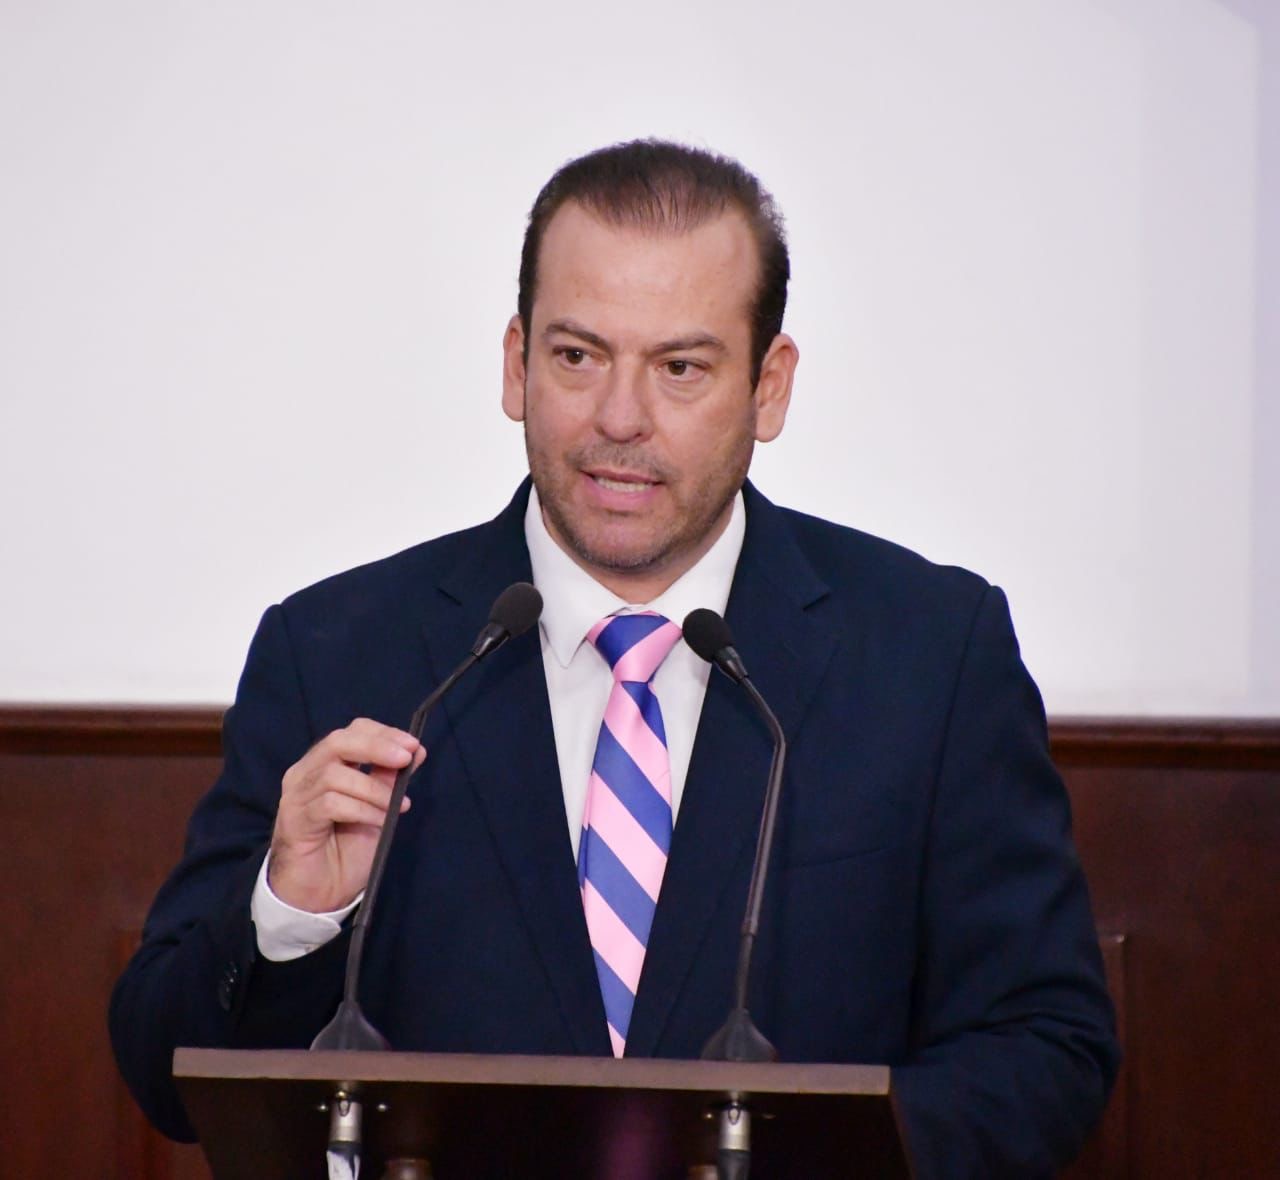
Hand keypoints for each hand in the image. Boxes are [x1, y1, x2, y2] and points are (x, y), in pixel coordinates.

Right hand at [267, 718, 424, 912]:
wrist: (321, 892)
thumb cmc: (347, 848)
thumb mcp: (378, 808)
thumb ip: (390, 778)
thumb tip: (416, 750)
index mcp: (326, 763)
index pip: (351, 732)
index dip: (382, 734)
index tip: (412, 744)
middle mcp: (306, 772)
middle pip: (338, 742)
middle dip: (376, 747)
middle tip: (405, 759)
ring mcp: (297, 794)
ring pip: (336, 775)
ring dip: (374, 789)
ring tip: (396, 807)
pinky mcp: (295, 819)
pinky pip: (330, 803)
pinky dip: (361, 809)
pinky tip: (378, 821)